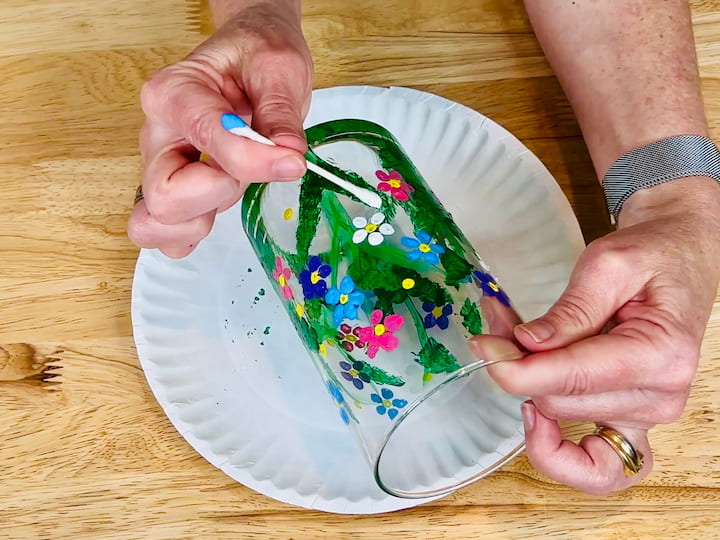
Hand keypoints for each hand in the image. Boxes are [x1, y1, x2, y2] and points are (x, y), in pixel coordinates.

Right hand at [127, 1, 312, 257]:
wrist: (250, 55)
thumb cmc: (258, 56)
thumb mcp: (280, 70)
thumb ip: (281, 117)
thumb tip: (288, 160)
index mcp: (174, 93)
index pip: (206, 141)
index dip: (253, 160)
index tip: (292, 160)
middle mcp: (157, 133)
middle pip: (163, 197)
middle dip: (215, 196)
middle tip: (245, 173)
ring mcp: (159, 166)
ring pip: (154, 224)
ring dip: (201, 219)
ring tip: (231, 186)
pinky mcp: (173, 190)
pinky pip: (166, 235)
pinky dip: (190, 234)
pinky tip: (218, 207)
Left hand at [470, 176, 719, 493]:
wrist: (680, 262)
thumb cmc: (652, 257)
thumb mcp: (609, 264)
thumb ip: (570, 309)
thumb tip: (526, 344)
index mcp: (659, 355)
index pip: (570, 380)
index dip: (515, 369)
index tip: (483, 347)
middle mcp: (658, 396)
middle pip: (557, 401)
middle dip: (517, 364)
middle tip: (498, 323)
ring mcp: (647, 416)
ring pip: (561, 421)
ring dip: (527, 388)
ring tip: (513, 346)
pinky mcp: (633, 422)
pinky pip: (598, 467)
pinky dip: (559, 452)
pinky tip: (536, 417)